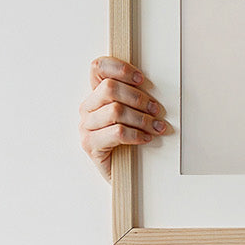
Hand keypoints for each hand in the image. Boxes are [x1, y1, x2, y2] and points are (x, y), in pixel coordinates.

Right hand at [79, 57, 168, 182]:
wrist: (125, 177)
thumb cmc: (131, 143)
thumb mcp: (134, 115)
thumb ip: (136, 99)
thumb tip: (155, 88)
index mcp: (96, 95)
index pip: (98, 68)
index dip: (119, 68)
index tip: (141, 79)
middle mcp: (88, 108)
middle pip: (109, 88)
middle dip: (138, 97)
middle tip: (156, 109)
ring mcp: (86, 127)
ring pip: (115, 110)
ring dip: (142, 118)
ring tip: (157, 126)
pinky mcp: (90, 145)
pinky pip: (117, 133)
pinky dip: (136, 134)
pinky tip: (146, 138)